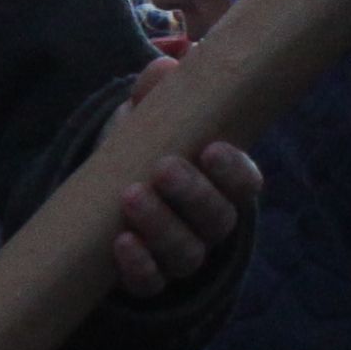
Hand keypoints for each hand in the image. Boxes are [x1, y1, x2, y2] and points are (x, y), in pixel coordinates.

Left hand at [102, 63, 260, 297]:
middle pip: (218, 218)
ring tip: (131, 196)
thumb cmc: (141, 151)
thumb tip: (166, 66)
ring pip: (187, 252)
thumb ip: (155, 96)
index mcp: (221, 183)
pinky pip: (152, 283)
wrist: (104, 196)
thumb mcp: (145, 121)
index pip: (245, 182)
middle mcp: (210, 223)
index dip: (233, 169)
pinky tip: (121, 244)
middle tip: (164, 168)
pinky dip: (139, 266)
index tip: (212, 148)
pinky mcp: (149, 278)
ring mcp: (182, 253)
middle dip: (193, 194)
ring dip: (161, 226)